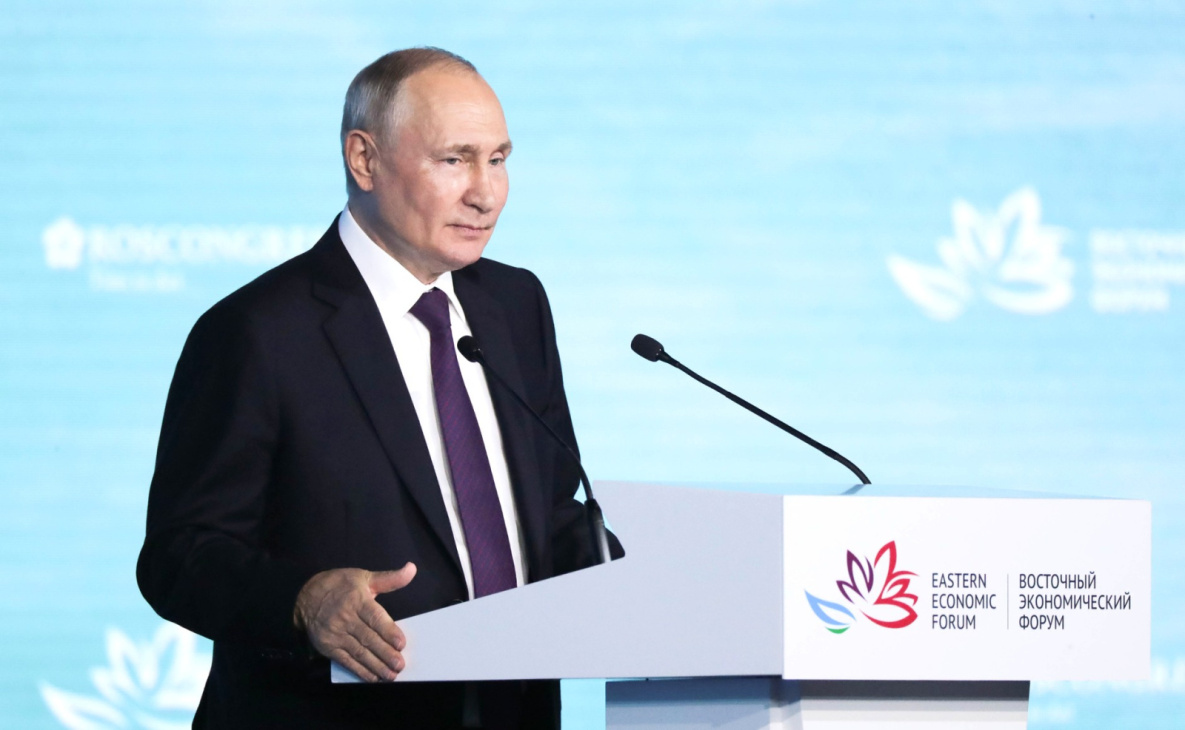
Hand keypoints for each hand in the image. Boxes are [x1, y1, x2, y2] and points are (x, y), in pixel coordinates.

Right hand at [293, 563, 416, 681]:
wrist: (305, 596)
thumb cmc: (340, 585)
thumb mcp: (364, 577)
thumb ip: (390, 579)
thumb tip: (412, 569)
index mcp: (357, 600)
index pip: (375, 618)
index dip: (388, 631)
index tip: (401, 644)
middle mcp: (345, 618)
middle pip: (368, 638)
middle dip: (385, 653)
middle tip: (400, 664)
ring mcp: (335, 634)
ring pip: (358, 652)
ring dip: (376, 665)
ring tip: (390, 676)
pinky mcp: (328, 647)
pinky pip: (346, 661)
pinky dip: (360, 671)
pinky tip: (373, 678)